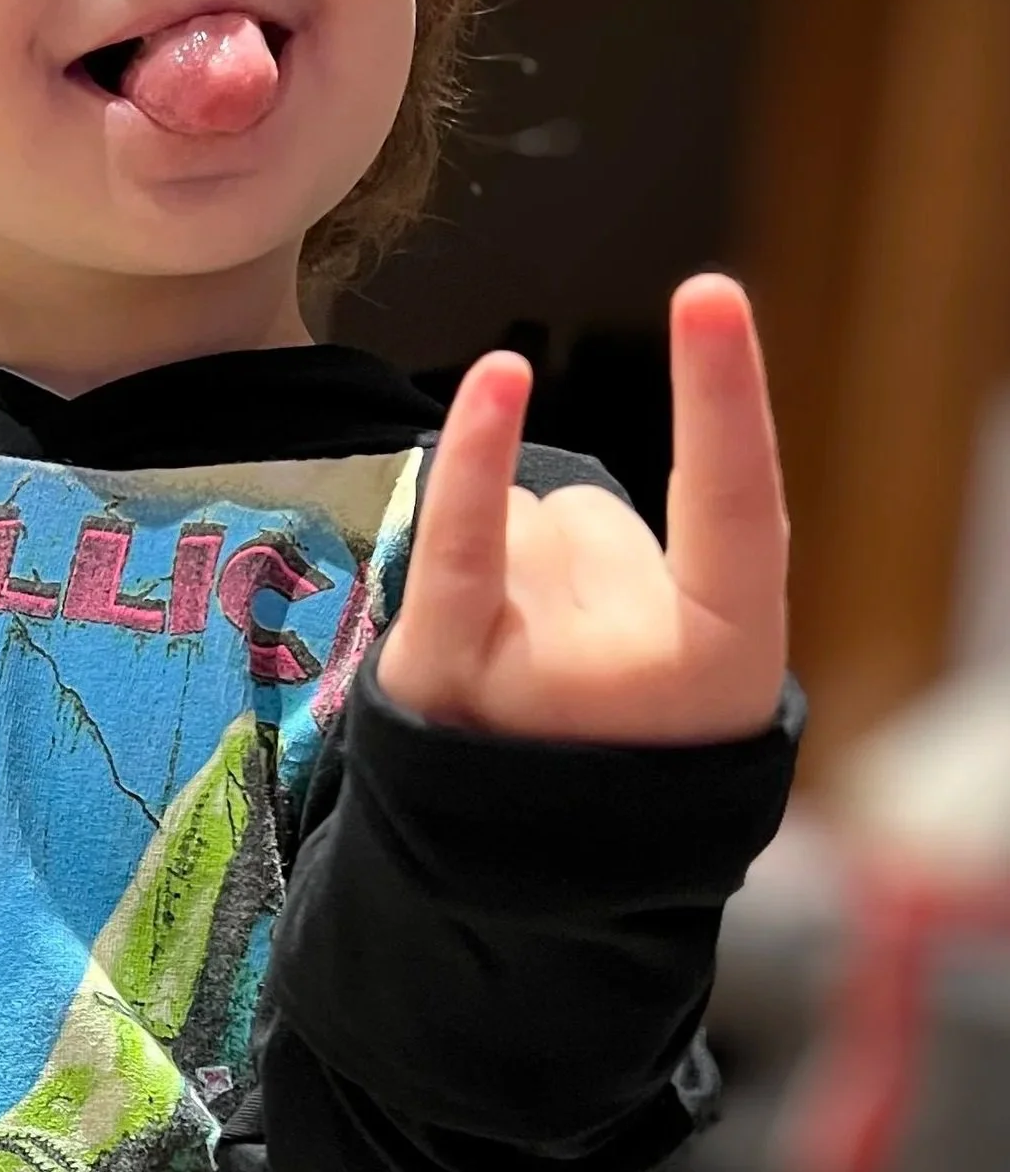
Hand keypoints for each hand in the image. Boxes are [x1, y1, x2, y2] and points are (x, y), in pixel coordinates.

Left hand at [375, 273, 787, 744]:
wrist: (519, 876)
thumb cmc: (614, 744)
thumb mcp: (677, 666)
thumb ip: (648, 568)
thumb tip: (529, 504)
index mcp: (723, 667)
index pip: (732, 505)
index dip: (722, 396)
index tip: (708, 295)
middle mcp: (627, 671)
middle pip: (596, 519)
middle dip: (585, 565)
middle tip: (578, 677)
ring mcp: (527, 674)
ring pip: (522, 526)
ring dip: (515, 573)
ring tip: (514, 683)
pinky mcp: (441, 674)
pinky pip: (461, 533)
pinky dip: (477, 453)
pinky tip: (499, 381)